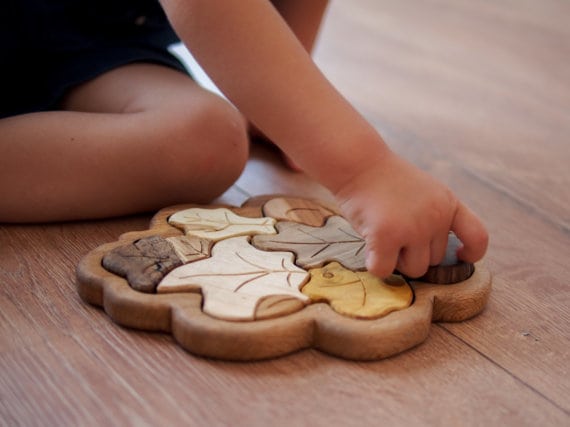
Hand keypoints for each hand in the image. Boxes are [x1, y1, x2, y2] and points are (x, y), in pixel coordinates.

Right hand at [335, 149, 487, 277]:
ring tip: (381, 234)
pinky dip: (375, 264)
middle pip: (434, 260)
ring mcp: (413, 228)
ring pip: (413, 269)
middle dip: (413, 252)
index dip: (472, 253)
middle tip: (393, 229)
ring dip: (396, 260)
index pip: (477, 237)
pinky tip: (369, 245)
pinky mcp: (387, 237)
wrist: (358, 163)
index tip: (458, 255)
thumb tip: (432, 256)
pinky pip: (384, 270)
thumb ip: (434, 217)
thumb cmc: (384, 179)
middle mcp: (436, 217)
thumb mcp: (424, 192)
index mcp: (448, 204)